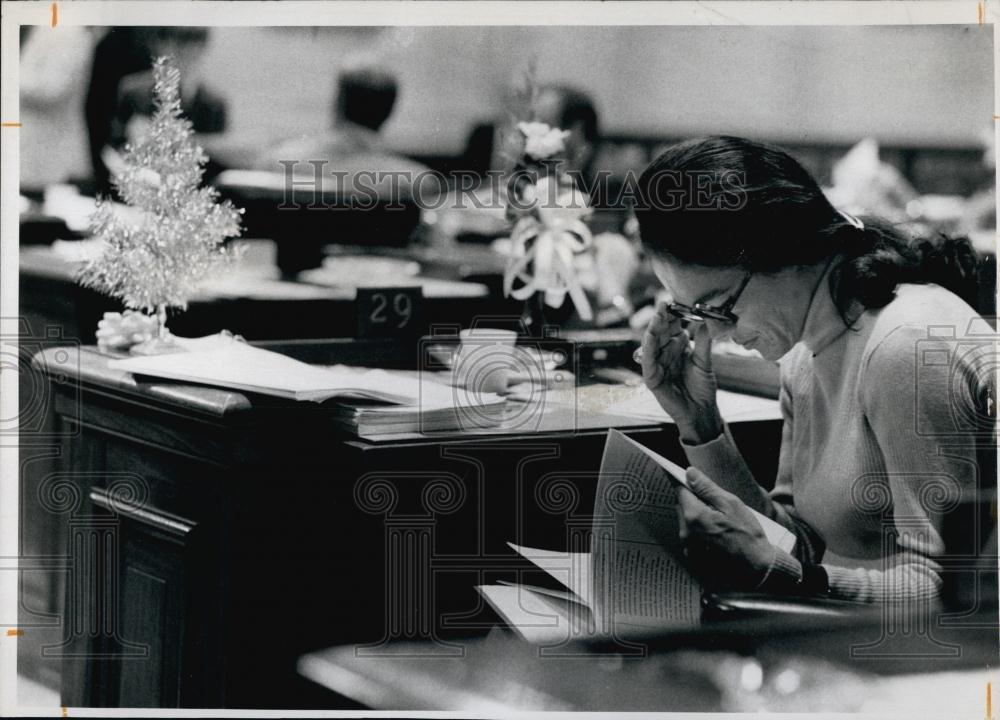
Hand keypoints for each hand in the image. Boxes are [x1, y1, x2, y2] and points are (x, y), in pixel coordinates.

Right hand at [639, 301, 720, 442]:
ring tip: (657, 316)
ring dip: (653, 329)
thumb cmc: (702, 388)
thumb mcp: (704, 362)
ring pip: (651, 343)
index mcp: (677, 347)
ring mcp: (657, 365)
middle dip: (661, 318)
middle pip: (660, 332)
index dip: (673, 314)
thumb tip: (706, 323)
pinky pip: (647, 361)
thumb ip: (703, 343)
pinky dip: (647, 348)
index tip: (675, 301)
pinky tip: (649, 337)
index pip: (672, 327)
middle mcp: (665, 353)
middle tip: (664, 304)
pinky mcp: (652, 378)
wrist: (701, 411)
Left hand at [677, 467, 774, 589]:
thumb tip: (689, 473)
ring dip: (697, 515)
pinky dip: (699, 530)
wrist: (757, 567)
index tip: (679, 473)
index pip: (680, 490)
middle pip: (683, 506)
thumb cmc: (747, 535)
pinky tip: (717, 533)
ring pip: (687, 520)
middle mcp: (686, 533)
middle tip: (714, 501)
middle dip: (694, 499)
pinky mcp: (694, 556)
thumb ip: (706, 488)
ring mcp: (688, 547)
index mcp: (693, 516)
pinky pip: (691, 535)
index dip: (682, 480)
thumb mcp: (730, 504)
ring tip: (719, 520)